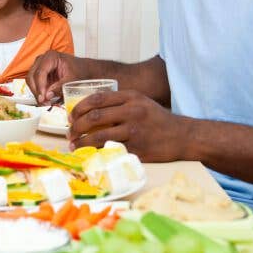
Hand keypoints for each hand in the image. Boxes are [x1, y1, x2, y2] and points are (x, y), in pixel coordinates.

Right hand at [27, 51, 83, 103]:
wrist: (84, 69)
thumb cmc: (80, 70)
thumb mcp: (72, 80)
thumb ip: (60, 87)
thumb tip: (47, 96)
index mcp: (51, 56)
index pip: (40, 72)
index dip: (40, 86)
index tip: (42, 98)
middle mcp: (42, 59)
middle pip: (32, 76)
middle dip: (36, 91)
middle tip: (43, 102)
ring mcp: (39, 65)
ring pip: (31, 80)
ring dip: (36, 92)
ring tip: (45, 103)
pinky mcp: (40, 73)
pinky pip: (34, 83)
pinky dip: (38, 92)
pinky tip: (45, 99)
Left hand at [68, 90, 189, 161]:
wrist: (183, 136)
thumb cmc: (158, 119)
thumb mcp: (140, 101)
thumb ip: (118, 102)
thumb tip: (89, 109)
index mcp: (130, 97)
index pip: (96, 99)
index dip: (79, 108)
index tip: (70, 116)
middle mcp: (131, 112)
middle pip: (94, 117)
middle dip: (76, 126)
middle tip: (70, 132)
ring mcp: (134, 132)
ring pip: (98, 136)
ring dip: (81, 142)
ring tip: (74, 145)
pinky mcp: (137, 149)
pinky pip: (110, 151)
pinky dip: (95, 153)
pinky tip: (88, 155)